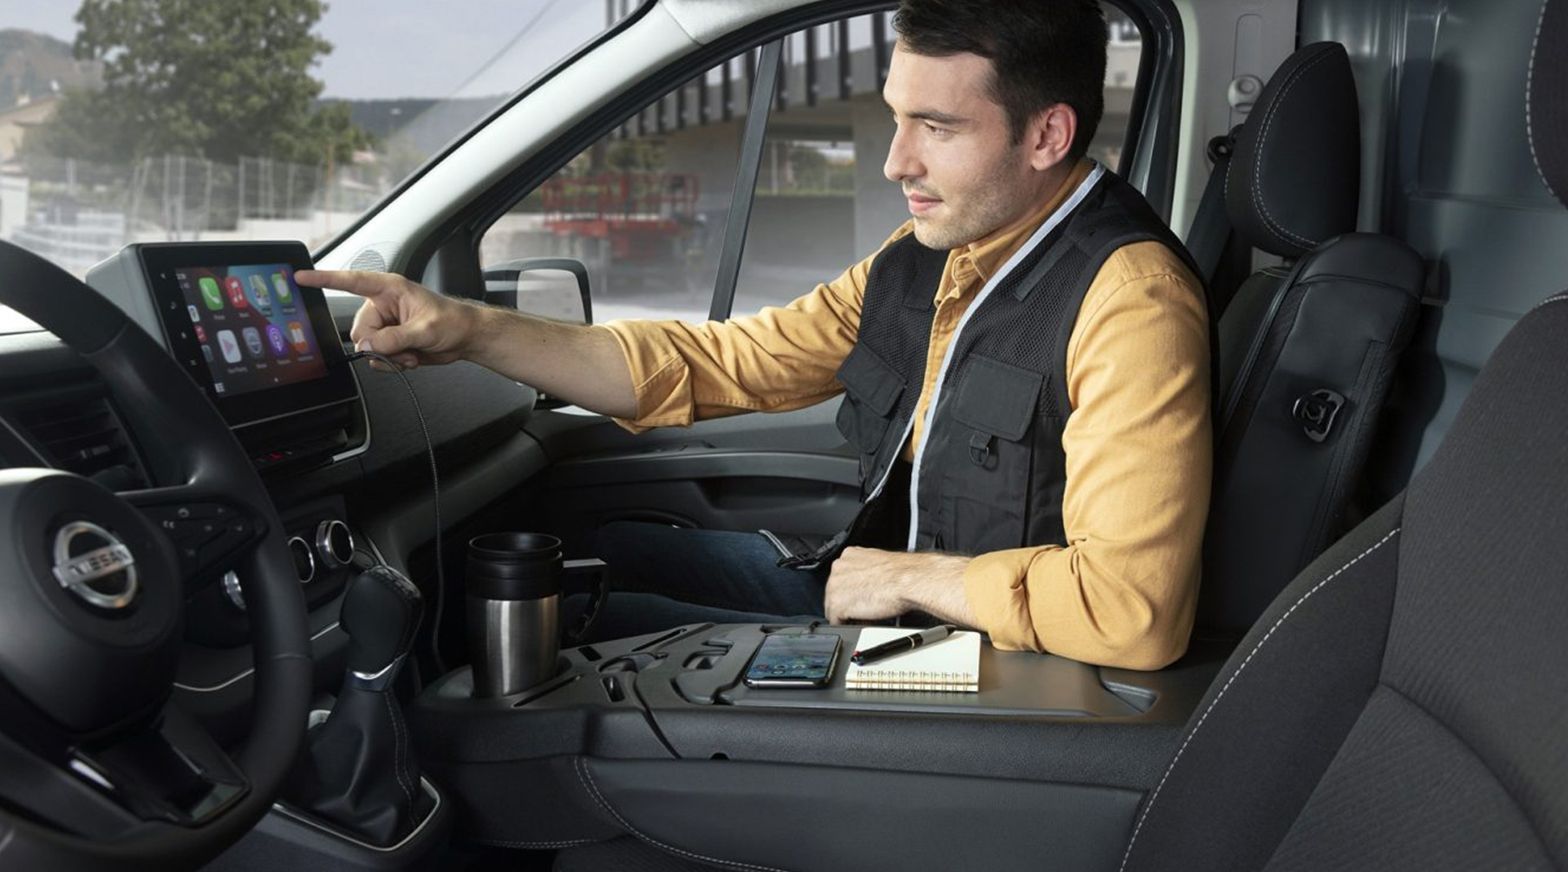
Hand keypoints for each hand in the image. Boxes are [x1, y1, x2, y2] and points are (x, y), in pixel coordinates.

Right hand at [295, 269, 479, 369]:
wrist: (465, 337)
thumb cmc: (453, 321)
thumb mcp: (424, 330)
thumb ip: (393, 338)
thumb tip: (367, 346)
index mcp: (389, 289)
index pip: (350, 282)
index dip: (324, 279)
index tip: (300, 277)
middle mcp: (383, 305)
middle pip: (359, 329)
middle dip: (378, 344)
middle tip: (402, 348)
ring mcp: (385, 324)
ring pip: (366, 346)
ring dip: (387, 356)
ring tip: (410, 352)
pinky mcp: (389, 341)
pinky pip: (375, 356)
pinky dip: (390, 363)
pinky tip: (408, 358)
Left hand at [825, 547, 976, 625]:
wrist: (908, 581)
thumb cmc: (902, 573)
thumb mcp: (879, 562)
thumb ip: (867, 569)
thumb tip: (867, 579)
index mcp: (849, 555)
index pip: (841, 576)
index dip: (851, 589)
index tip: (859, 595)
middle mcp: (839, 568)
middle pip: (835, 591)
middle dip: (848, 601)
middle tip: (864, 607)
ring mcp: (835, 586)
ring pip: (833, 605)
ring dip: (847, 613)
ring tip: (865, 615)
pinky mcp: (837, 604)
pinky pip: (835, 619)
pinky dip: (847, 624)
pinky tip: (861, 621)